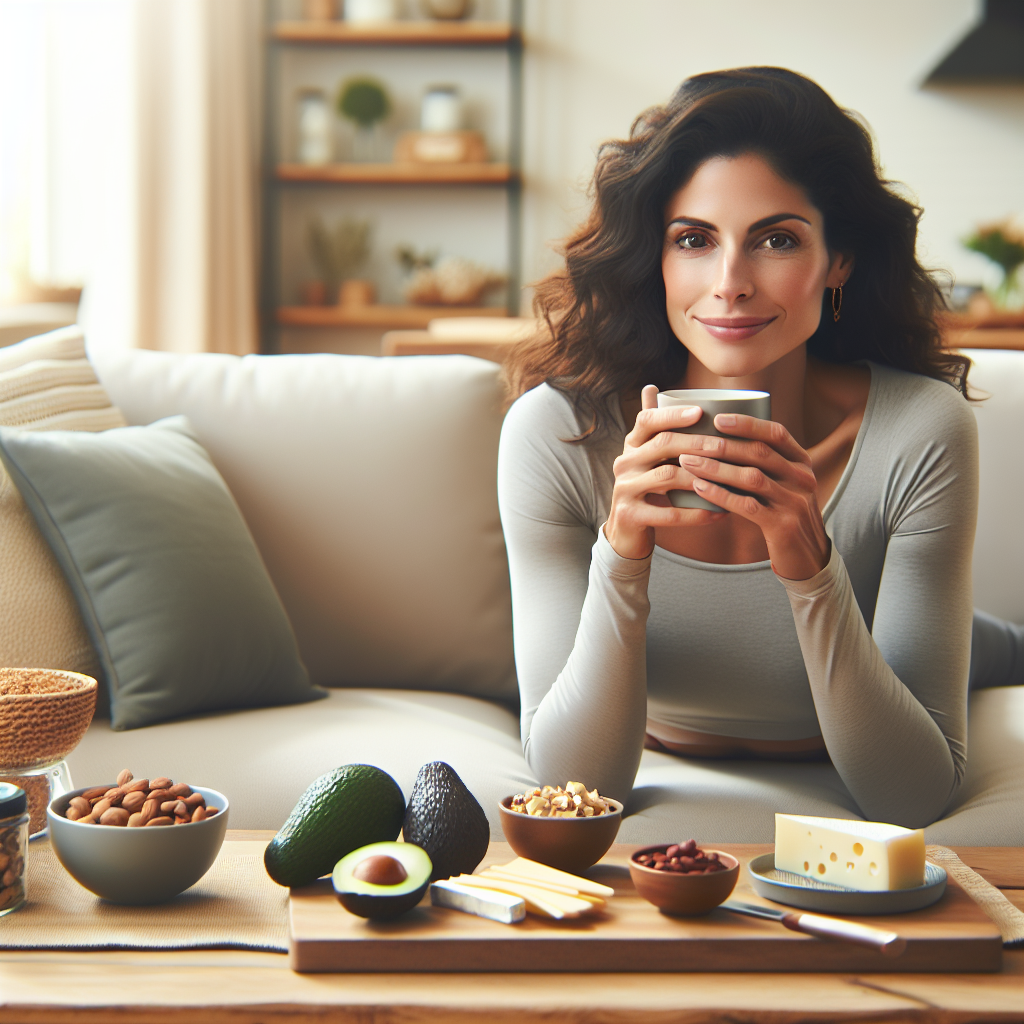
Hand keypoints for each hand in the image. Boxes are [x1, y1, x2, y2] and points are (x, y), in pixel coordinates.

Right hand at [604, 385, 727, 559]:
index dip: (673, 414)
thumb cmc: (647, 488)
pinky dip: (697, 514)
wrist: (626, 530)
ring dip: (701, 476)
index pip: (647, 420)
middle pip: (662, 444)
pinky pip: (668, 513)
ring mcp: (624, 488)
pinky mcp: (630, 515)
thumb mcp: (646, 456)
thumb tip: (652, 386)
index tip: (700, 412)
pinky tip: (719, 513)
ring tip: (728, 478)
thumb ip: (653, 427)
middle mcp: (624, 462)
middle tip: (725, 446)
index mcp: (631, 444)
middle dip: (697, 443)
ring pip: (667, 476)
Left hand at [679, 413, 829, 579]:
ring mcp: (795, 502)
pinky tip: (699, 488)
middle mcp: (802, 478)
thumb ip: (765, 465)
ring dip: (716, 468)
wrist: (809, 558)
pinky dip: (721, 495)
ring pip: (752, 478)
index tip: (717, 418)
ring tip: (687, 462)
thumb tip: (723, 438)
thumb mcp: (784, 485)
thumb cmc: (784, 515)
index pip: (776, 434)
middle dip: (722, 445)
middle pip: (760, 453)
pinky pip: (747, 506)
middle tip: (690, 442)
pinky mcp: (783, 526)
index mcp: (802, 463)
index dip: (747, 424)